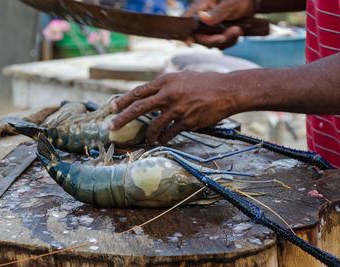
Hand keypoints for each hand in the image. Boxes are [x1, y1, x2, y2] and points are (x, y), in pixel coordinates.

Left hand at [109, 71, 239, 143]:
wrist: (227, 90)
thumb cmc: (205, 82)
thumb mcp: (182, 77)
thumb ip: (165, 85)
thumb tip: (150, 94)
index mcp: (165, 81)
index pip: (139, 92)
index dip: (124, 100)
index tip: (113, 107)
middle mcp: (168, 94)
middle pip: (139, 108)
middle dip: (122, 118)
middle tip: (112, 127)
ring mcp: (177, 109)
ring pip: (154, 125)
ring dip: (147, 134)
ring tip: (146, 139)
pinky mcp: (187, 122)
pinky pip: (169, 133)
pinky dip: (163, 138)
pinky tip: (161, 140)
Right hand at [182, 0, 254, 48]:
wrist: (250, 1)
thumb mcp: (229, 3)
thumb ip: (216, 12)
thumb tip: (201, 17)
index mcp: (198, 8)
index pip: (185, 22)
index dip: (185, 33)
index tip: (189, 42)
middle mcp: (200, 20)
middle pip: (198, 37)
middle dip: (215, 39)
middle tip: (233, 31)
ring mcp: (208, 28)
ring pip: (210, 43)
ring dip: (226, 40)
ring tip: (238, 29)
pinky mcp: (216, 34)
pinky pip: (220, 44)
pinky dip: (229, 41)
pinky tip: (237, 31)